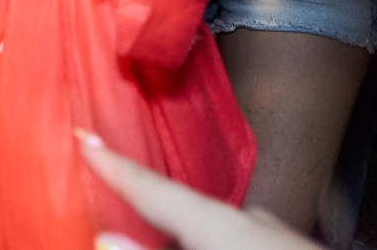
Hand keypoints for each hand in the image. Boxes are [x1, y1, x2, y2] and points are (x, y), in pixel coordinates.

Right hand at [77, 130, 313, 249]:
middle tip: (110, 179)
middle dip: (148, 204)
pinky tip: (213, 243)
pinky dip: (216, 242)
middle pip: (184, 210)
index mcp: (221, 226)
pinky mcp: (293, 247)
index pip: (154, 191)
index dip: (114, 167)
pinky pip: (241, 241)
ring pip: (217, 230)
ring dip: (187, 230)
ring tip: (163, 221)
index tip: (83, 137)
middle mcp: (250, 222)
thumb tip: (105, 240)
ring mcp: (277, 236)